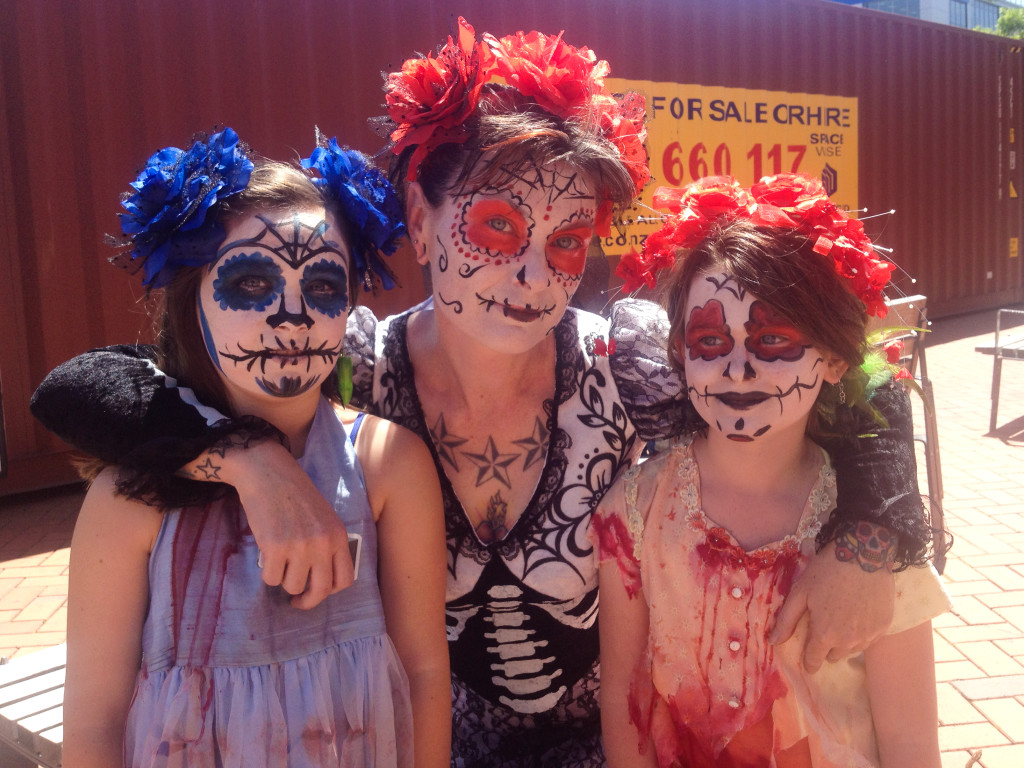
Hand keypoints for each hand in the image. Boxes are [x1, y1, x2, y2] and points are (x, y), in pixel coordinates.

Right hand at [221, 441, 354, 608]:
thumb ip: (327, 545)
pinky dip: (267, 573)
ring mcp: (300, 547)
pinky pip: (271, 579)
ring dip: (284, 580)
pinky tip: (267, 556)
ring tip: (280, 561)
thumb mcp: (324, 518)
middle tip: (296, 601)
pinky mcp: (275, 548)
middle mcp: (323, 544)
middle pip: (320, 591)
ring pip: (293, 586)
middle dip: (307, 601)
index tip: (317, 591)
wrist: (269, 473)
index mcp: (338, 536)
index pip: (345, 579)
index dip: (330, 592)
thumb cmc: (295, 495)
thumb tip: (321, 579)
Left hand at [769, 540, 894, 671]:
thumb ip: (786, 620)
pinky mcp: (884, 626)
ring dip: (845, 640)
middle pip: (834, 655)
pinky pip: (869, 639)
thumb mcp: (800, 592)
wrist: (863, 554)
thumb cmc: (827, 571)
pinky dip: (862, 632)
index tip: (808, 659)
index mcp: (825, 634)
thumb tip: (773, 641)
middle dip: (826, 645)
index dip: (809, 661)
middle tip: (825, 624)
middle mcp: (849, 641)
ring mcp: (869, 635)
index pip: (814, 660)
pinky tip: (857, 614)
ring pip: (852, 649)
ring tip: (841, 617)